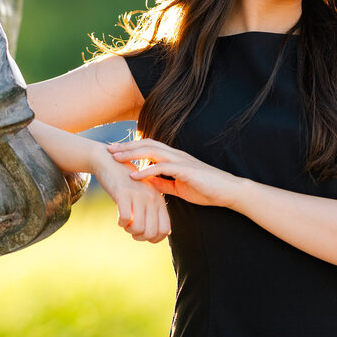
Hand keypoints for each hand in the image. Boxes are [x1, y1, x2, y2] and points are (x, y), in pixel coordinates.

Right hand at [94, 147, 170, 242]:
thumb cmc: (127, 183)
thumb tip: (167, 233)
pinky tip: (118, 217)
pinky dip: (121, 223)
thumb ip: (155, 212)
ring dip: (129, 231)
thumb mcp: (145, 195)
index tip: (143, 235)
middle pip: (151, 233)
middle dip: (140, 237)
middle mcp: (151, 198)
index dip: (154, 239)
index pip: (165, 230)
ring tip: (125, 223)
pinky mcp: (123, 193)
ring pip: (138, 228)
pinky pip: (126, 218)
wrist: (110, 162)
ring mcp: (138, 195)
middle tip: (131, 230)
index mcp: (158, 200)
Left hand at [107, 138, 241, 208]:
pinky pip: (162, 168)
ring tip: (115, 158)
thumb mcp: (179, 187)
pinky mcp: (186, 170)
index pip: (149, 147)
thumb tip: (147, 183)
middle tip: (108, 149)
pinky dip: (146, 170)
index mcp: (174, 158)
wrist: (228, 192)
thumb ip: (163, 183)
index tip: (115, 151)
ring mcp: (181, 161)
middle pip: (146, 144)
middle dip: (126, 146)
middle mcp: (176, 155)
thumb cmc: (206, 189)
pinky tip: (133, 175)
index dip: (131, 147)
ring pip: (152, 151)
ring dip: (132, 153)